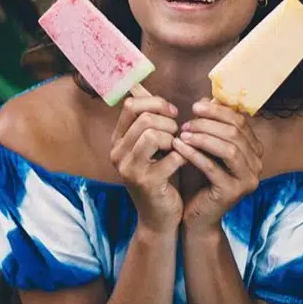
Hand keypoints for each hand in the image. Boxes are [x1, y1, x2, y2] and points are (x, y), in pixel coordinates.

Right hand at [110, 95, 185, 233]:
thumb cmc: (160, 177)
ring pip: (152, 134)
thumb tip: (139, 86)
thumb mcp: (150, 147)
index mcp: (117, 141)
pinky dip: (183, 155)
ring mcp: (129, 169)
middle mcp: (118, 154)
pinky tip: (185, 161)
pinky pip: (171, 156)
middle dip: (168, 122)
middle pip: (143, 118)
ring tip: (179, 146)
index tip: (172, 113)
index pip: (131, 106)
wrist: (160, 218)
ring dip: (173, 137)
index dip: (156, 104)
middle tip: (178, 133)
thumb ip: (147, 119)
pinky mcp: (146, 182)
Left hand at [172, 98, 263, 232]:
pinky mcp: (234, 192)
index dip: (217, 111)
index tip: (194, 107)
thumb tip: (206, 97)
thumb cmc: (200, 179)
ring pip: (229, 149)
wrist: (197, 216)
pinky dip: (195, 154)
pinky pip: (214, 167)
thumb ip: (210, 125)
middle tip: (186, 122)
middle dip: (208, 124)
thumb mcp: (206, 147)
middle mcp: (257, 164)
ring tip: (182, 133)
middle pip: (235, 133)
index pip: (239, 121)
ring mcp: (248, 179)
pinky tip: (179, 148)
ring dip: (203, 137)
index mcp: (254, 150)